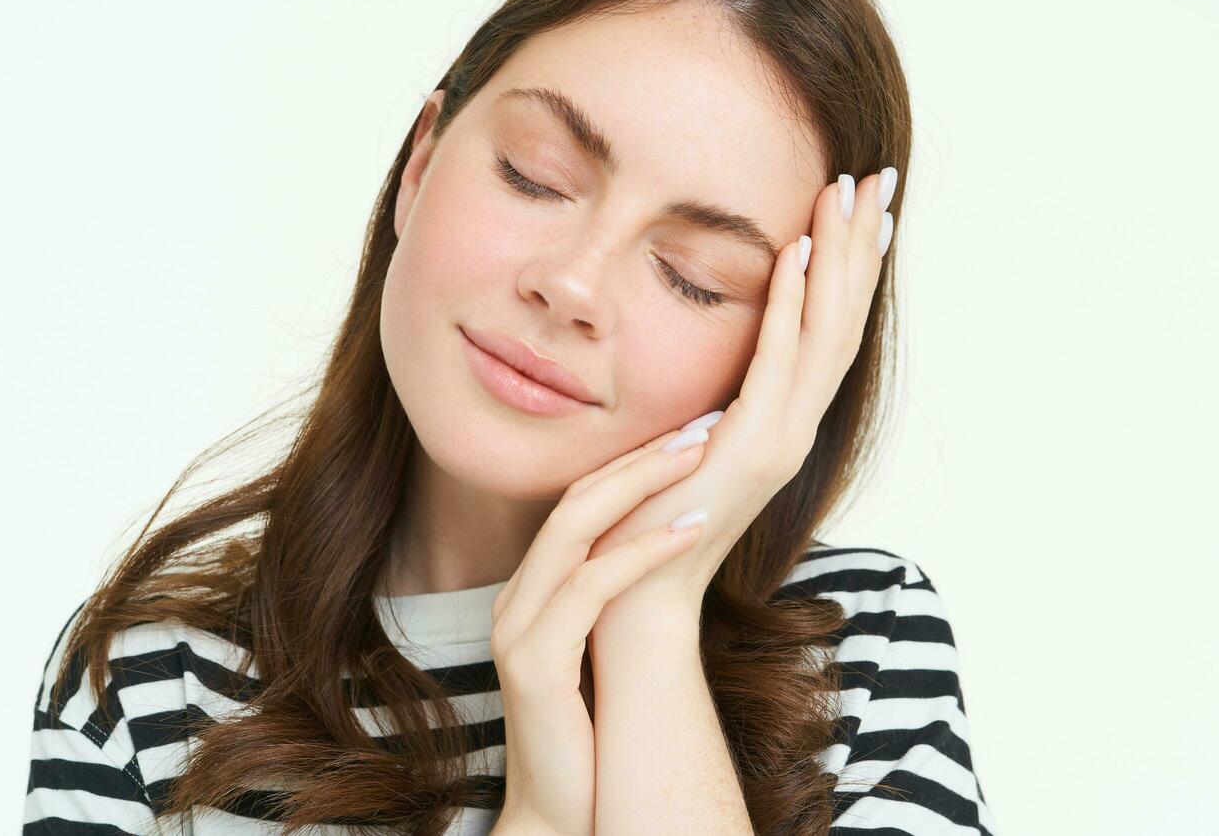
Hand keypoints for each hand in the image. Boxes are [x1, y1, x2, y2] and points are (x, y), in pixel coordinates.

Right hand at [487, 421, 720, 835]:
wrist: (560, 815)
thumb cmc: (593, 740)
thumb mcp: (605, 656)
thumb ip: (619, 606)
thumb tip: (673, 553)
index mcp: (531, 596)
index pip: (577, 506)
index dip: (631, 464)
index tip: (689, 431)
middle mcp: (515, 603)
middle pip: (573, 502)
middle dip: (640, 457)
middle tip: (703, 423)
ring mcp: (517, 632)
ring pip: (574, 530)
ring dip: (644, 485)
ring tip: (703, 457)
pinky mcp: (534, 665)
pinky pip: (589, 590)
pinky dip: (642, 552)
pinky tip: (691, 528)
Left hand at [584, 166, 896, 596]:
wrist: (633, 598)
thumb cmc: (641, 522)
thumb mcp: (681, 442)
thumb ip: (703, 402)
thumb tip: (703, 366)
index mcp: (780, 423)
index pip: (829, 332)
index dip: (851, 269)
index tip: (865, 209)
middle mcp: (794, 428)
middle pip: (844, 321)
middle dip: (861, 247)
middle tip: (878, 179)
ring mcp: (780, 441)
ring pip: (827, 333)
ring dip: (839, 258)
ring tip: (850, 193)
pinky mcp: (750, 451)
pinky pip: (777, 362)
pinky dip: (790, 303)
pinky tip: (796, 251)